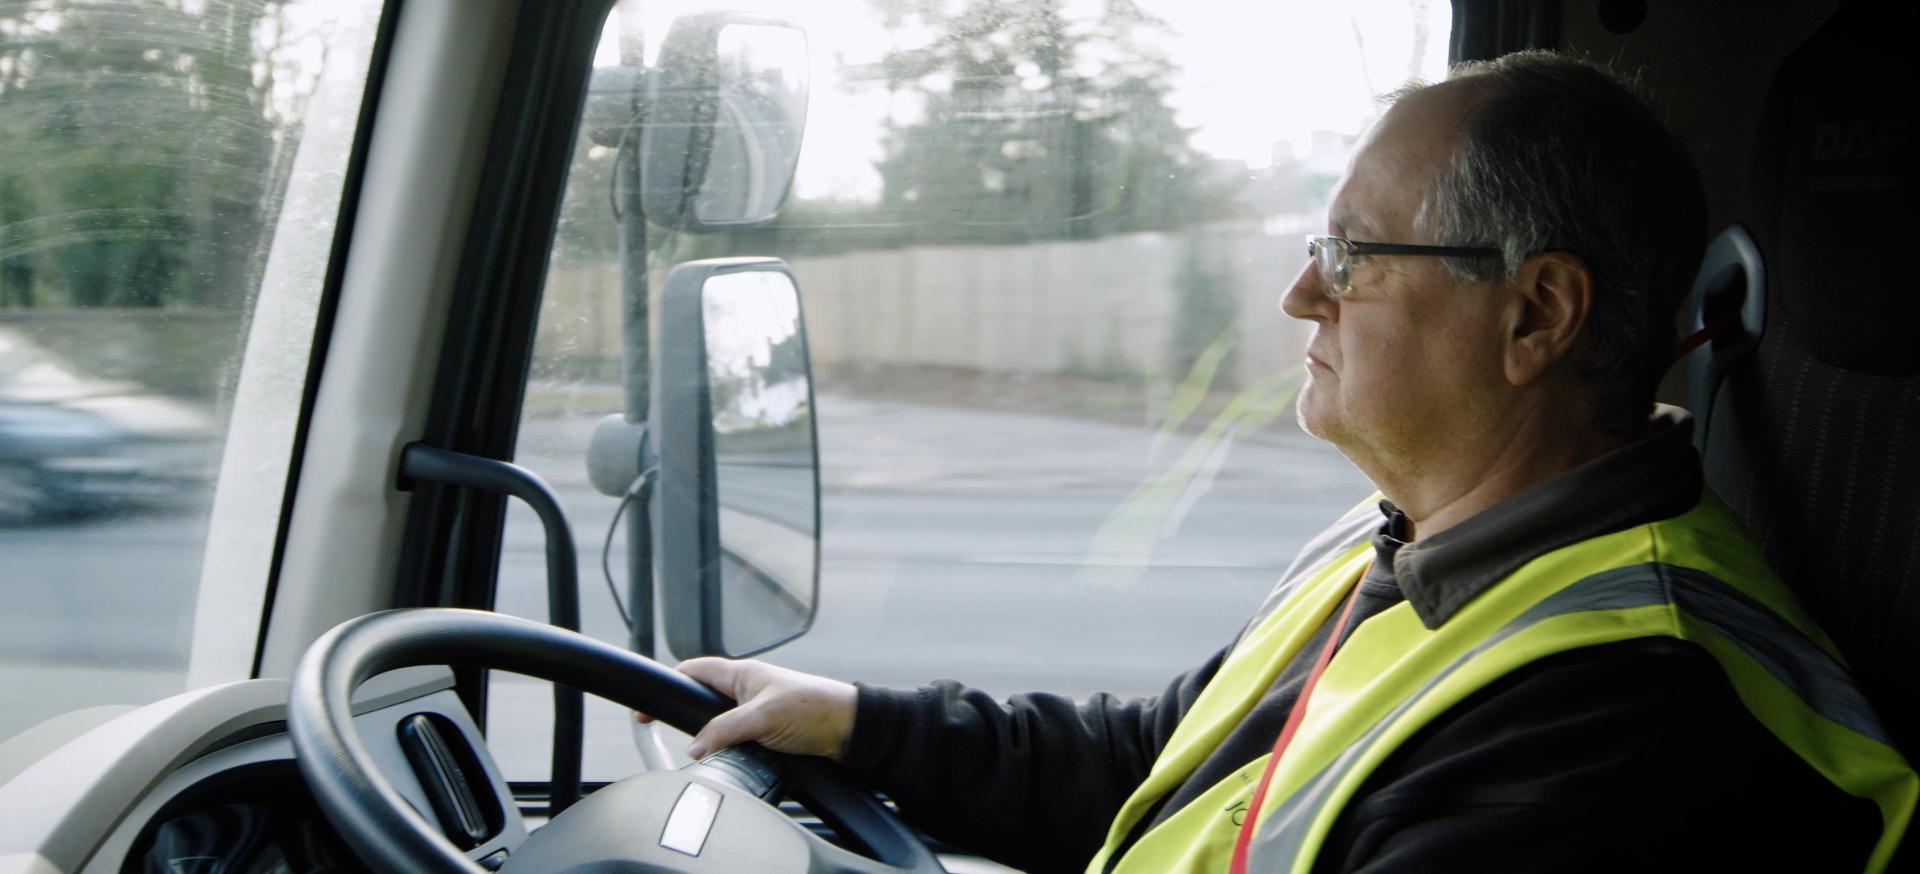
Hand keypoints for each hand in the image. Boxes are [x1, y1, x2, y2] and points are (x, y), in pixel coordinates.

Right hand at [634, 658, 857, 761]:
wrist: (848, 728)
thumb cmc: (814, 706)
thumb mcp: (763, 716)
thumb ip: (725, 730)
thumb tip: (695, 746)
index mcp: (741, 674)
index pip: (694, 671)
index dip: (669, 682)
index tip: (646, 707)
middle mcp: (746, 689)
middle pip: (702, 697)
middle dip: (683, 711)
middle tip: (662, 728)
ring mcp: (756, 710)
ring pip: (718, 721)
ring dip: (708, 733)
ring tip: (695, 747)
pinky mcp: (766, 731)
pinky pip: (735, 737)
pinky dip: (725, 746)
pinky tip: (722, 756)